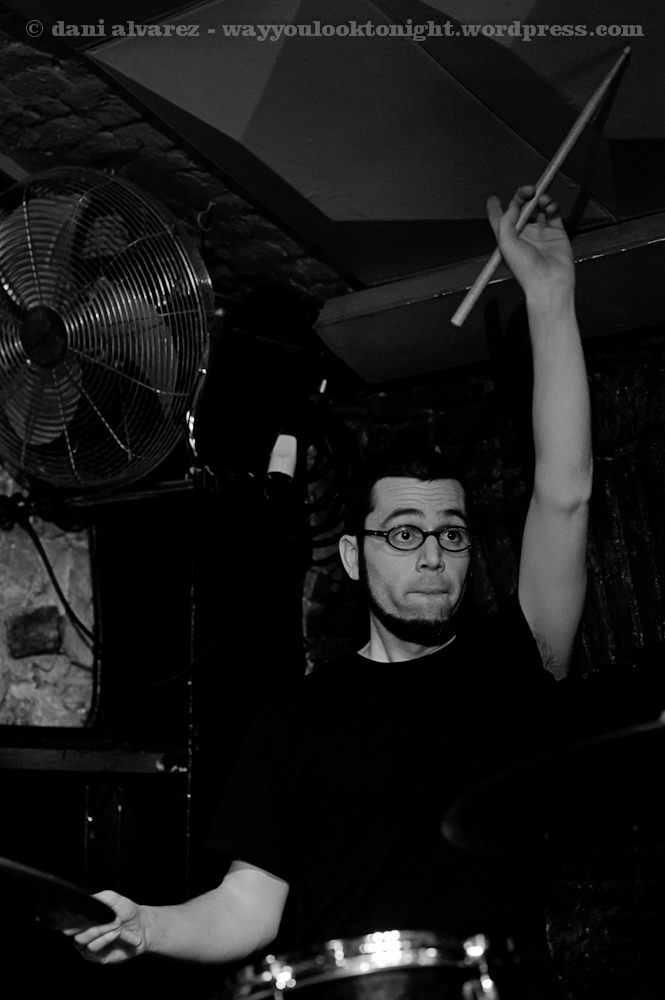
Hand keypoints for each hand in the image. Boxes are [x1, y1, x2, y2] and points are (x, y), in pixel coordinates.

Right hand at [63, 890, 147, 963]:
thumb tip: (86, 902)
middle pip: (71, 932)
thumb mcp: (113, 898)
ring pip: (81, 941)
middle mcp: (82, 932)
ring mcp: (88, 945)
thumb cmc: (126, 912)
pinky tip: (115, 933)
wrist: (142, 926)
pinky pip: (92, 949)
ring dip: (100, 930)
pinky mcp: (96, 957)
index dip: (72, 918)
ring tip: (116, 925)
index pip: (68, 921)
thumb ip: (99, 898)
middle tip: (107, 918)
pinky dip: (104, 939)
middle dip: (89, 923)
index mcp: (84, 918)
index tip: (83, 915)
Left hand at [487, 185, 574, 299]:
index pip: (499, 220)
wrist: (549, 282)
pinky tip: (551, 207)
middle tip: (529, 190)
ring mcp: (540, 234)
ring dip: (540, 199)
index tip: (493, 198)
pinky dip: (552, 206)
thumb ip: (506, 221)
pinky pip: (554, 214)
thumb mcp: (506, 243)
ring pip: (538, 208)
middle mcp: (523, 235)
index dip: (495, 208)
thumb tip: (513, 205)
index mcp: (508, 239)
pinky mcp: (556, 233)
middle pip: (520, 209)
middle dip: (523, 196)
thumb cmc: (524, 268)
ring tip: (542, 199)